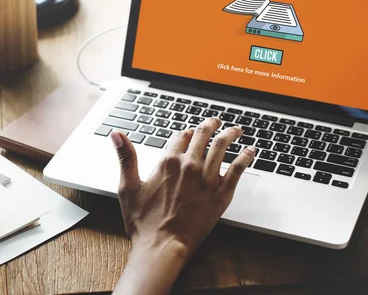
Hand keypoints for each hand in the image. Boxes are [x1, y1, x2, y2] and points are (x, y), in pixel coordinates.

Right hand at [111, 118, 254, 294]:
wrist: (162, 246)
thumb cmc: (143, 222)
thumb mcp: (128, 187)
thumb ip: (126, 157)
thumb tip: (116, 134)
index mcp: (167, 162)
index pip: (180, 136)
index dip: (185, 132)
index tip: (189, 132)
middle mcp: (189, 165)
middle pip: (203, 135)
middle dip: (210, 125)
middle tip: (216, 122)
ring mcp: (207, 179)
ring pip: (222, 146)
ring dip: (230, 134)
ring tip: (235, 130)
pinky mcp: (221, 193)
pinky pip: (238, 169)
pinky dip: (246, 157)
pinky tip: (251, 151)